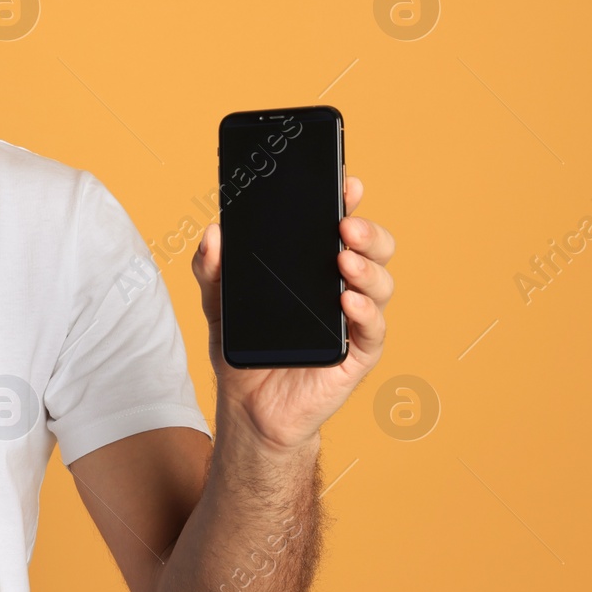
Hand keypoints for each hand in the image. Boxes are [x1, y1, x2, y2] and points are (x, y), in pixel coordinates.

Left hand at [191, 175, 395, 452]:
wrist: (249, 408)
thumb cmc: (243, 350)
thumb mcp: (218, 304)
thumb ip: (212, 269)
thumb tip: (212, 234)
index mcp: (314, 269)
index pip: (338, 228)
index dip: (347, 203)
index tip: (345, 182)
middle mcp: (341, 288)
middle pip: (371, 250)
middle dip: (367, 231)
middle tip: (345, 223)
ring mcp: (353, 320)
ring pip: (379, 284)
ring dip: (367, 267)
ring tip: (343, 258)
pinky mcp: (357, 354)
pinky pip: (372, 329)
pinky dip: (365, 312)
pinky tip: (347, 301)